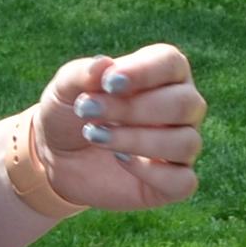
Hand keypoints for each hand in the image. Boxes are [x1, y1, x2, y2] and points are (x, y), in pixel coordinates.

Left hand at [29, 45, 203, 212]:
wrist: (59, 158)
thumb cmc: (72, 112)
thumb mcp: (65, 88)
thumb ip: (82, 74)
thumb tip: (103, 64)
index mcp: (164, 73)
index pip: (171, 63)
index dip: (144, 72)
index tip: (110, 83)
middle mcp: (183, 108)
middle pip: (185, 104)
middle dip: (134, 109)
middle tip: (88, 111)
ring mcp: (181, 146)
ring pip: (186, 143)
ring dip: (137, 140)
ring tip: (95, 136)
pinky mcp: (174, 182)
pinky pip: (183, 181)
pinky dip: (152, 172)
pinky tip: (121, 160)